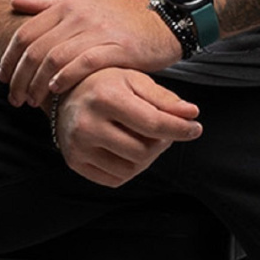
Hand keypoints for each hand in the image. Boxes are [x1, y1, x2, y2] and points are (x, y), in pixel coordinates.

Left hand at [0, 0, 181, 109]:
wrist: (162, 18)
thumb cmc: (121, 17)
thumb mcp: (82, 4)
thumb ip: (48, 4)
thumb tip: (14, 4)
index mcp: (66, 7)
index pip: (25, 34)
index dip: (9, 59)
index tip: (4, 79)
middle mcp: (77, 17)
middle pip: (35, 50)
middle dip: (20, 78)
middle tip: (15, 98)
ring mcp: (97, 31)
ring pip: (54, 59)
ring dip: (38, 84)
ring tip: (33, 102)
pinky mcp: (117, 48)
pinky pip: (83, 64)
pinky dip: (65, 78)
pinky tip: (56, 91)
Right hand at [53, 69, 201, 187]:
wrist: (64, 94)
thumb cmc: (106, 84)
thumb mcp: (136, 80)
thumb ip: (165, 99)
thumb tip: (192, 114)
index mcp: (105, 98)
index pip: (153, 123)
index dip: (180, 129)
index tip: (196, 129)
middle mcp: (87, 124)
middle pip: (143, 151)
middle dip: (160, 144)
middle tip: (160, 131)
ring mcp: (78, 146)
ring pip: (130, 170)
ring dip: (145, 159)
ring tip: (142, 139)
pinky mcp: (75, 162)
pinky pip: (114, 179)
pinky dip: (128, 169)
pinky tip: (126, 150)